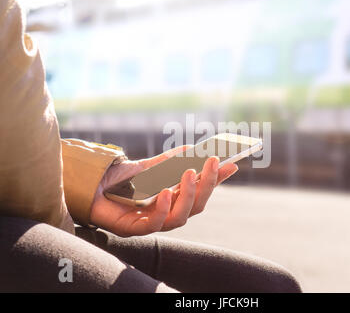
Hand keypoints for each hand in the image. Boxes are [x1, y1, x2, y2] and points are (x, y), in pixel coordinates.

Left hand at [90, 146, 238, 236]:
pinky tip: (166, 191)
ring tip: (189, 174)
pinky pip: (154, 224)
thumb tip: (192, 150)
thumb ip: (169, 160)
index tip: (231, 164)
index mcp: (173, 198)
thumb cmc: (120, 178)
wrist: (90, 184)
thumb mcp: (149, 165)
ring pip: (180, 217)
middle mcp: (167, 211)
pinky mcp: (134, 228)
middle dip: (207, 185)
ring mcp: (152, 221)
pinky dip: (163, 208)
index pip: (201, 191)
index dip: (216, 180)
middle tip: (213, 163)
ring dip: (188, 196)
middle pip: (196, 205)